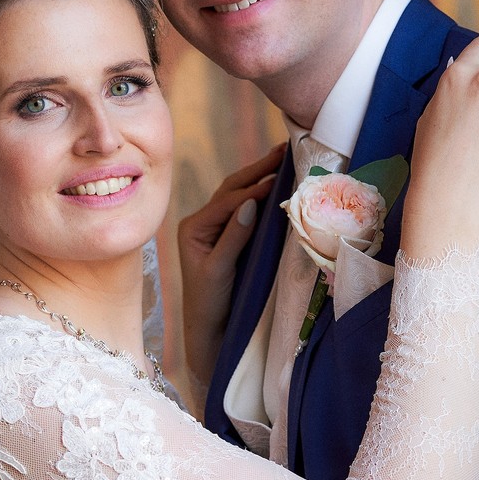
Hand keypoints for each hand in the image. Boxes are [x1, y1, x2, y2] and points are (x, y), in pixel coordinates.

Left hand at [178, 142, 285, 386]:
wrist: (208, 329)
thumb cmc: (210, 303)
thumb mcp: (219, 270)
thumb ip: (233, 236)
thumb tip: (251, 202)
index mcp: (193, 227)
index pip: (228, 201)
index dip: (254, 188)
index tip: (279, 178)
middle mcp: (200, 222)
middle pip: (232, 188)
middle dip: (258, 169)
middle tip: (285, 150)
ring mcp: (213, 227)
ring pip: (239, 195)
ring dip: (260, 176)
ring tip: (284, 158)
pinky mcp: (227, 236)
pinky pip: (245, 209)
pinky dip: (261, 195)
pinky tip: (278, 184)